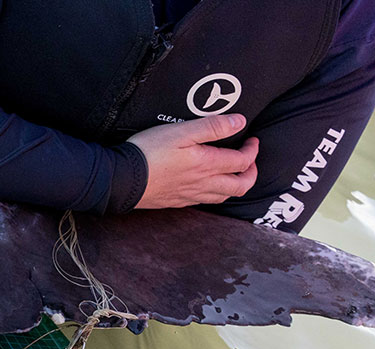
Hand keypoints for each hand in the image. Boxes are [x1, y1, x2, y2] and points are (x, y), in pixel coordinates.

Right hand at [128, 114, 258, 208]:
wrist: (122, 179)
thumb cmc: (149, 152)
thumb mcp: (181, 131)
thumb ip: (212, 126)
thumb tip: (240, 122)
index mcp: (207, 164)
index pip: (242, 161)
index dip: (252, 150)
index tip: (252, 139)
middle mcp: (203, 184)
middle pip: (240, 186)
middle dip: (251, 173)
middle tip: (249, 160)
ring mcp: (190, 195)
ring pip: (224, 197)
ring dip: (235, 185)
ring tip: (234, 172)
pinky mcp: (177, 201)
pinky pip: (205, 201)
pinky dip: (216, 193)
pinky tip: (209, 185)